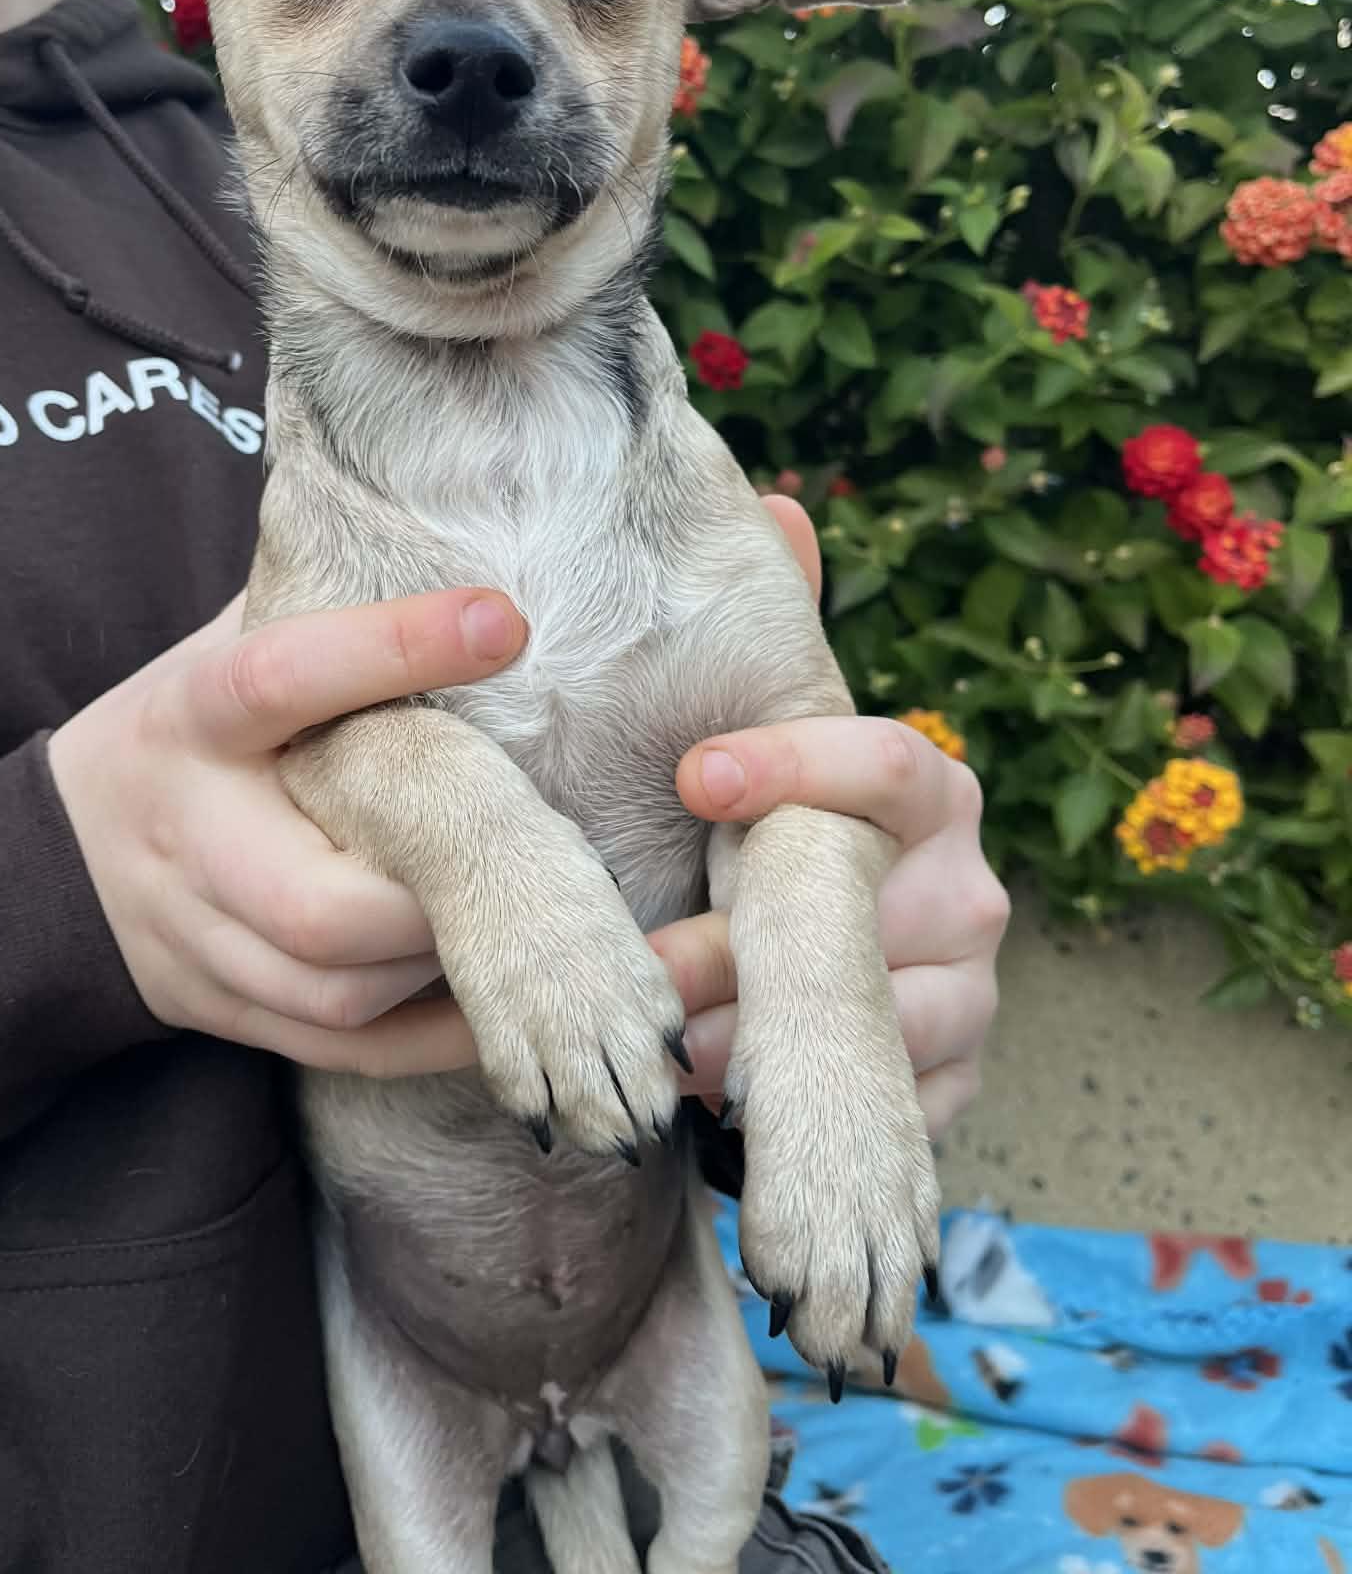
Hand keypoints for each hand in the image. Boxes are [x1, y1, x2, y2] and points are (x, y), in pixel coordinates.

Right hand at [49, 587, 524, 1074]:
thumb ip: (317, 600)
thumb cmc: (188, 726)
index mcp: (192, 718)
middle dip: (438, 889)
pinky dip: (437, 1037)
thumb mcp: (222, 642)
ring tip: (537, 918)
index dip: (391, 649)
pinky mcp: (223, 1010)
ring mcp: (196, 938)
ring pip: (333, 989)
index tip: (505, 620)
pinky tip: (513, 1003)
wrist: (60, 853)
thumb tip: (457, 522)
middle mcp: (188, 836)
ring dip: (446, 964)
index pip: (283, 677)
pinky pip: (343, 1049)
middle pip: (313, 900)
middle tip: (537, 849)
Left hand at [650, 496, 1009, 1137]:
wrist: (800, 973)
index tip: (695, 772)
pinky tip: (729, 1113)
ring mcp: (972, 987)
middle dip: (745, 940)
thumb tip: (780, 509)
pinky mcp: (954, 1079)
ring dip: (764, 1040)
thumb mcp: (758, 748)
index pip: (886, 760)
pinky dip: (810, 1111)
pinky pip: (897, 1104)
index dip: (798, 764)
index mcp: (925, 786)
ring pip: (883, 1019)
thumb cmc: (765, 840)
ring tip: (669, 1052)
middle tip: (650, 961)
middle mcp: (968, 883)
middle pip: (871, 909)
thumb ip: (768, 643)